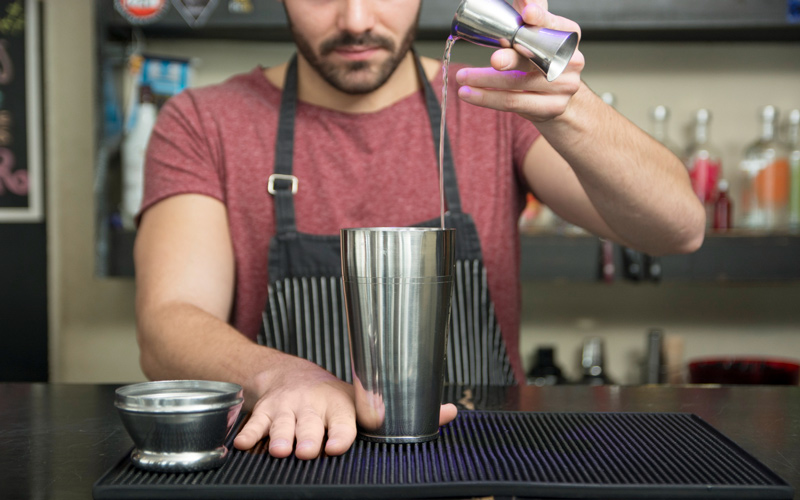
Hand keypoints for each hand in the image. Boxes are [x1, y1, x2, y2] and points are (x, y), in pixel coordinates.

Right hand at [233, 354, 458, 459]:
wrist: (292, 377)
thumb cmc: (335, 399)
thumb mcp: (365, 401)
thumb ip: (405, 410)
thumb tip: (452, 411)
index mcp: (341, 404)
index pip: (344, 420)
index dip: (341, 432)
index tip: (339, 443)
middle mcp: (314, 405)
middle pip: (310, 424)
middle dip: (307, 436)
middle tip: (307, 449)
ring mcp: (287, 408)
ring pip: (282, 423)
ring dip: (280, 436)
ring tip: (280, 449)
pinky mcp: (265, 412)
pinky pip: (255, 423)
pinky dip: (249, 434)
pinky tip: (245, 445)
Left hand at [455, 0, 583, 122]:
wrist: (558, 95)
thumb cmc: (540, 57)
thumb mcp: (537, 33)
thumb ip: (529, 13)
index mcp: (569, 36)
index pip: (555, 25)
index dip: (541, 19)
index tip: (527, 13)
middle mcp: (571, 62)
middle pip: (535, 58)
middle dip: (511, 58)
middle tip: (493, 58)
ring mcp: (564, 87)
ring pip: (517, 84)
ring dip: (485, 81)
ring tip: (462, 77)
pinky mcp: (551, 108)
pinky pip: (513, 102)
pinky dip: (487, 98)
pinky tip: (469, 93)